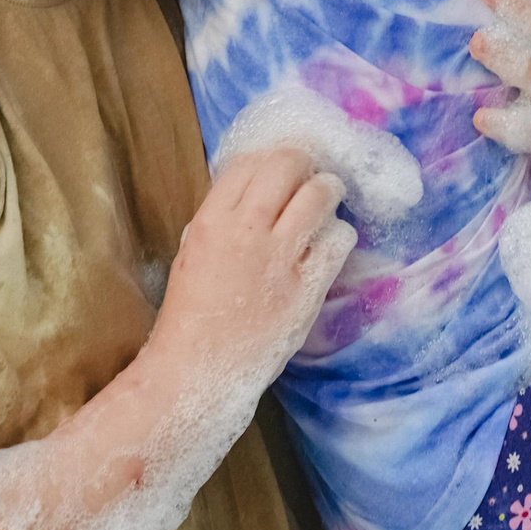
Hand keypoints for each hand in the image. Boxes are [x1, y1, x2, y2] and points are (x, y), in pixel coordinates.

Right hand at [153, 148, 352, 376]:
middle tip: (307, 177)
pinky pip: (340, 239)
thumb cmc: (191, 314)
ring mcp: (281, 257)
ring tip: (327, 200)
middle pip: (288, 164)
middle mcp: (247, 230)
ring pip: (321, 193)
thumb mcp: (193, 252)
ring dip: (328, 191)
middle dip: (303, 164)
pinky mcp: (309, 286)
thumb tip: (258, 189)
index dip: (268, 158)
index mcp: (211, 220)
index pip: (249, 162)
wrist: (199, 370)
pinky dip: (338, 235)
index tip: (278, 170)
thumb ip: (224, 219)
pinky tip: (329, 244)